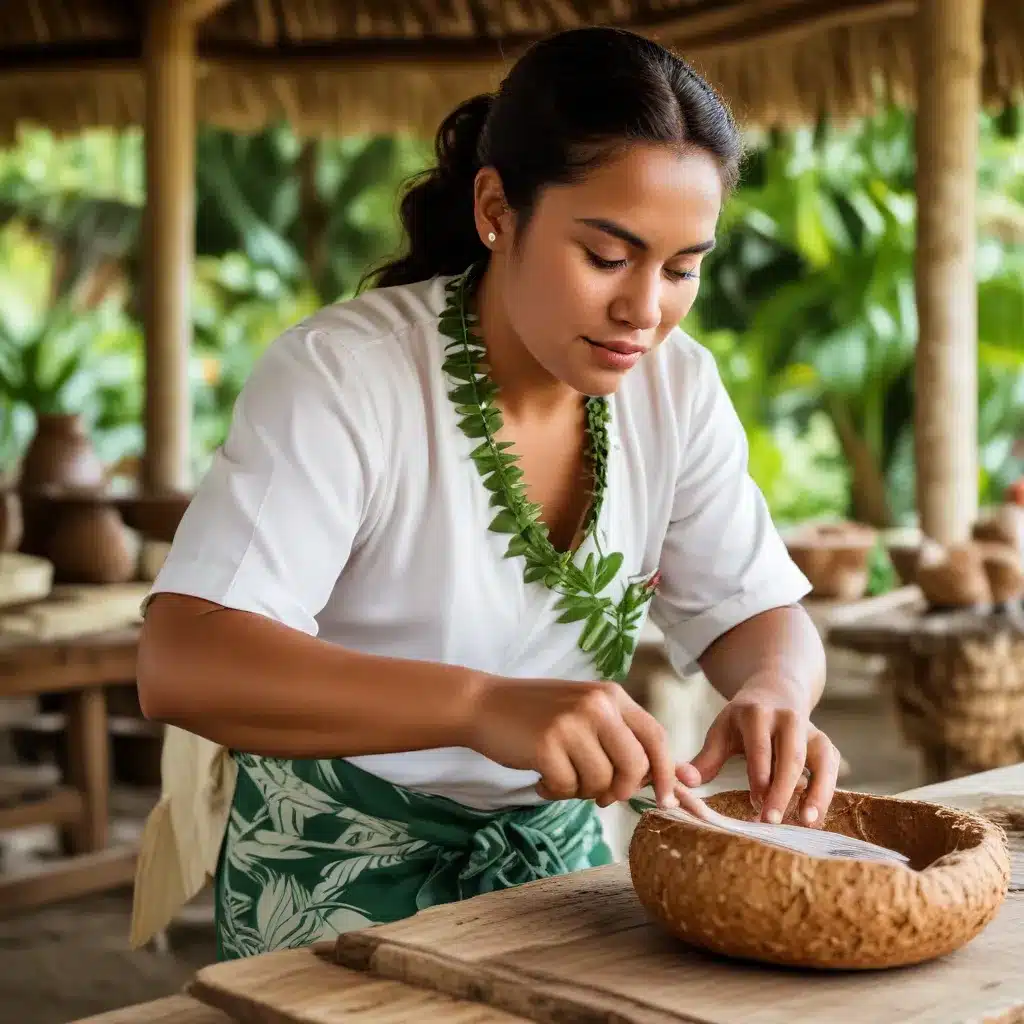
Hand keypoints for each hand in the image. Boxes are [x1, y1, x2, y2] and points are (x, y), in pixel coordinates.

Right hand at [465, 676, 678, 808]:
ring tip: (560, 776)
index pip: (655, 736)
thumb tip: (657, 782)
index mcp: (611, 696)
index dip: (666, 773)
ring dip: (582, 791)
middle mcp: (597, 705)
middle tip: (599, 796)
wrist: (483, 704)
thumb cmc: (537, 716)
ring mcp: (572, 723)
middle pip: (635, 766)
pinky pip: (569, 788)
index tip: (667, 800)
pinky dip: (555, 791)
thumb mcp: (584, 714)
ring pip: (602, 782)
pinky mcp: (547, 745)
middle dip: (621, 791)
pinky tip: (541, 778)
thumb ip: (618, 739)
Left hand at [679, 673, 840, 826]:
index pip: (760, 747)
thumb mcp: (721, 730)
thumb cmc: (742, 721)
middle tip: (772, 821)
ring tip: (806, 822)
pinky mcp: (825, 744)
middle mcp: (788, 719)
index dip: (759, 775)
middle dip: (783, 790)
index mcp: (757, 714)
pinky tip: (814, 818)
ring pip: (819, 760)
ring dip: (817, 792)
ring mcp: (811, 730)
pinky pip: (831, 768)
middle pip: (790, 756)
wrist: (776, 692)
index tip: (754, 804)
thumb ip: (705, 758)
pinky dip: (826, 792)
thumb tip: (681, 780)